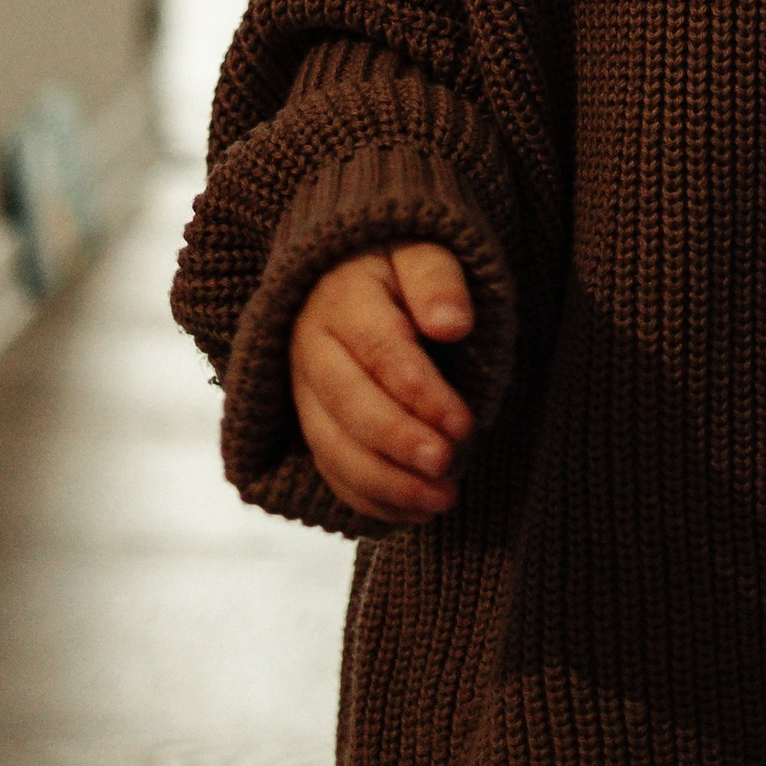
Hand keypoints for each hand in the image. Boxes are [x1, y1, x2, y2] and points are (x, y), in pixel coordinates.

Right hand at [291, 244, 476, 521]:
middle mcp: (310, 349)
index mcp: (341, 300)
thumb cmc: (400, 263)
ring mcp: (302, 391)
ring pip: (332, 447)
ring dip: (386, 483)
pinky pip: (329, 471)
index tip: (463, 422)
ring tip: (442, 500)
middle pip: (348, 406)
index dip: (420, 392)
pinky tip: (415, 515)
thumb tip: (453, 323)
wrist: (348, 270)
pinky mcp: (309, 423)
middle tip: (447, 465)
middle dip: (399, 442)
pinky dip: (369, 500)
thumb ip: (438, 281)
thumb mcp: (423, 250)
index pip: (379, 351)